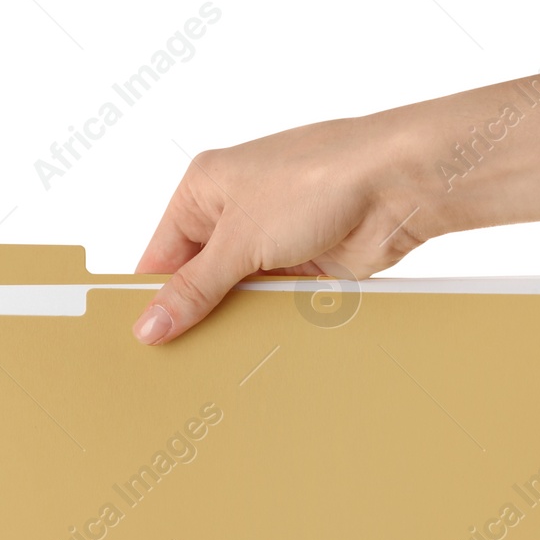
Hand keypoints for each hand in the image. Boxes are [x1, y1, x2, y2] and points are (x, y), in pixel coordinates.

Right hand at [132, 113, 431, 344]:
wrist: (397, 185)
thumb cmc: (318, 178)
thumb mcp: (240, 239)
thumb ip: (195, 288)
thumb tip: (152, 322)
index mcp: (204, 189)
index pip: (160, 254)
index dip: (151, 297)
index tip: (142, 340)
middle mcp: (235, 211)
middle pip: (198, 278)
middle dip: (192, 315)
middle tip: (176, 360)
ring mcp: (271, 239)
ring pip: (236, 295)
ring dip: (233, 321)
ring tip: (213, 361)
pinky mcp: (304, 265)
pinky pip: (272, 303)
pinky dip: (266, 323)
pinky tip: (255, 349)